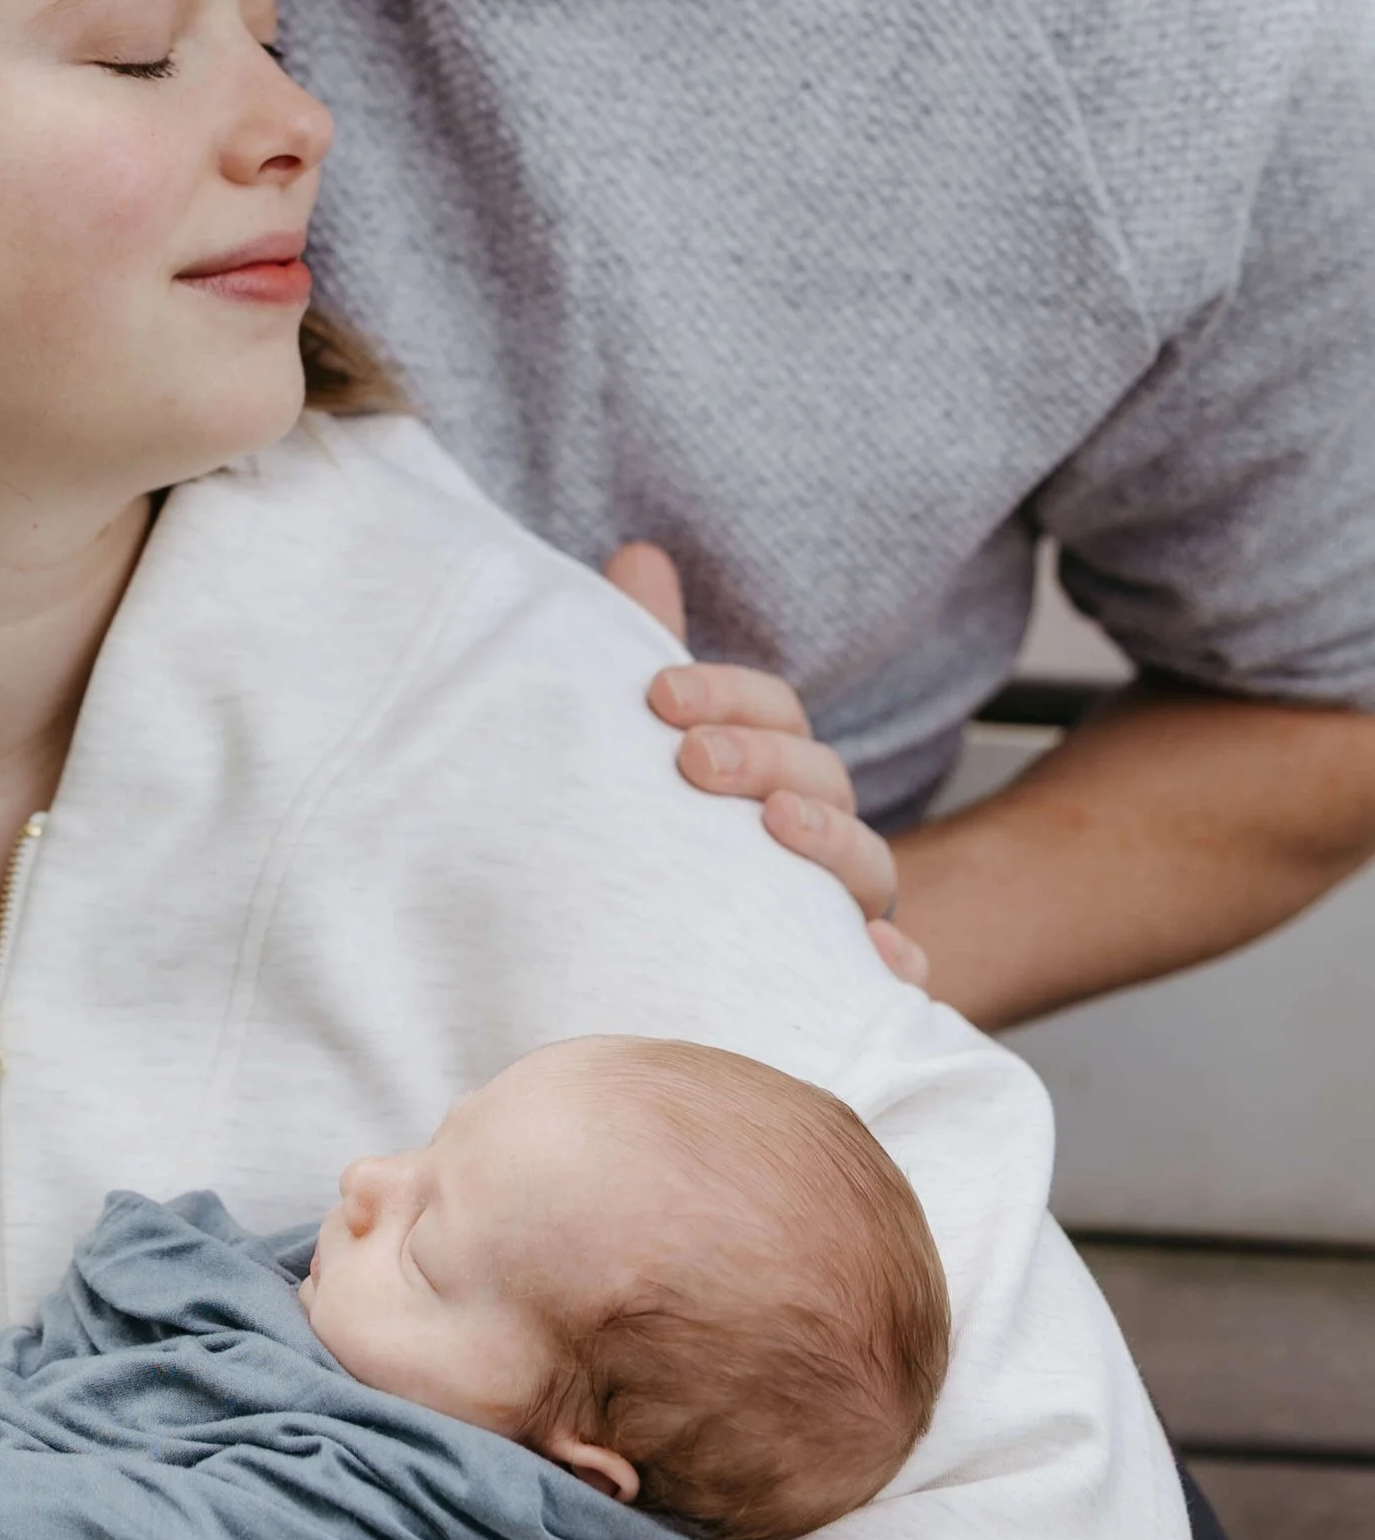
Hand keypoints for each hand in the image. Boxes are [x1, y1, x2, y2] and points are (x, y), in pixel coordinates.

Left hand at [604, 543, 925, 987]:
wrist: (662, 973)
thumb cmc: (666, 843)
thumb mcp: (647, 750)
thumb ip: (644, 651)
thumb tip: (640, 554)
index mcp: (773, 768)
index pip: (772, 711)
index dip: (724, 693)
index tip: (657, 695)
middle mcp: (816, 833)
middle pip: (819, 778)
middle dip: (761, 758)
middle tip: (690, 762)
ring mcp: (838, 910)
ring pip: (864, 865)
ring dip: (827, 839)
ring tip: (776, 828)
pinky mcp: (845, 985)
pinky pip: (898, 978)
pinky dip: (896, 965)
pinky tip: (875, 958)